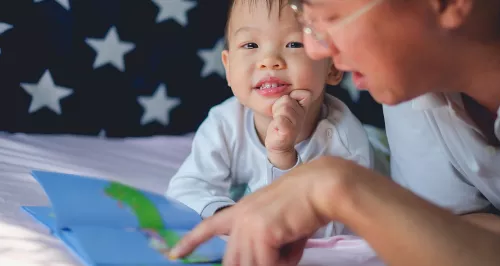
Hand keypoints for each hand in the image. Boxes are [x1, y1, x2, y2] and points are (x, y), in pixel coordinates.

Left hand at [168, 156, 349, 265]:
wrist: (321, 186)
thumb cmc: (305, 204)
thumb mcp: (278, 225)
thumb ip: (264, 245)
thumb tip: (265, 263)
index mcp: (241, 211)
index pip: (208, 227)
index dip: (190, 242)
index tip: (173, 255)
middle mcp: (239, 217)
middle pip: (233, 262)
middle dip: (258, 265)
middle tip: (280, 252)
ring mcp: (248, 224)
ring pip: (251, 265)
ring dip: (275, 264)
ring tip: (291, 245)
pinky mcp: (261, 231)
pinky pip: (268, 264)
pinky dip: (284, 262)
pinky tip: (293, 243)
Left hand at [265, 90, 311, 168]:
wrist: (278, 144)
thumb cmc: (281, 123)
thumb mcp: (287, 107)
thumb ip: (289, 97)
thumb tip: (282, 84)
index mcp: (302, 108)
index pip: (304, 94)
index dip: (293, 95)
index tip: (287, 105)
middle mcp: (301, 116)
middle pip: (287, 99)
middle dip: (278, 106)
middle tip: (279, 115)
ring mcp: (296, 124)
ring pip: (283, 108)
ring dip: (276, 113)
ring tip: (278, 121)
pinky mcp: (288, 132)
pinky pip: (281, 119)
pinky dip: (276, 122)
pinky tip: (277, 127)